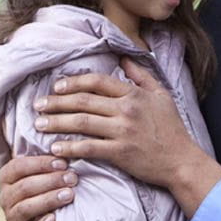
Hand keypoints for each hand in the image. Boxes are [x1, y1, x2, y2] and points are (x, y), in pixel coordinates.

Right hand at [0, 156, 78, 220]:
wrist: (47, 212)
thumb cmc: (48, 184)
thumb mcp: (44, 171)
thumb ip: (49, 162)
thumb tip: (66, 149)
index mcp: (7, 177)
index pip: (19, 167)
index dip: (41, 164)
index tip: (63, 163)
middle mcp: (5, 197)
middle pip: (25, 187)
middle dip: (51, 181)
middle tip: (72, 178)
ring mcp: (11, 217)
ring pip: (26, 208)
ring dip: (49, 200)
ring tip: (69, 194)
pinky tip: (54, 219)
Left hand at [35, 58, 220, 216]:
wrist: (182, 161)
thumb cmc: (173, 130)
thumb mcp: (162, 96)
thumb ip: (142, 76)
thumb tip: (124, 59)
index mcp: (134, 95)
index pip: (97, 82)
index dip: (74, 82)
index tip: (57, 86)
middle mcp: (126, 110)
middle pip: (83, 101)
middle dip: (56, 102)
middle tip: (38, 105)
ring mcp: (122, 131)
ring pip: (81, 122)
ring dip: (56, 123)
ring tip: (39, 125)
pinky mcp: (120, 153)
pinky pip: (89, 147)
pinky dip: (70, 147)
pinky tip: (56, 148)